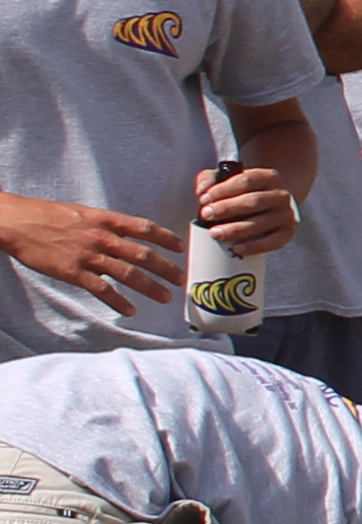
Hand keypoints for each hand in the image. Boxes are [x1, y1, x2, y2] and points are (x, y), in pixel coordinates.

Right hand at [0, 195, 186, 308]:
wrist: (19, 223)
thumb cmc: (49, 216)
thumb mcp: (84, 213)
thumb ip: (106, 225)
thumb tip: (125, 235)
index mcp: (106, 220)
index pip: (145, 228)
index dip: (166, 238)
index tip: (180, 248)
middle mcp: (102, 237)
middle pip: (143, 255)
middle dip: (166, 268)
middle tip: (181, 279)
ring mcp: (88, 256)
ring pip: (128, 274)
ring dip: (150, 287)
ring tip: (165, 297)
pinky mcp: (73, 272)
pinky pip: (102, 290)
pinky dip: (118, 301)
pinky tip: (129, 310)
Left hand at [194, 166, 302, 258]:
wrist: (270, 208)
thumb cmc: (243, 194)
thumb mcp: (228, 181)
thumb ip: (210, 180)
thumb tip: (201, 191)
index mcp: (269, 177)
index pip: (246, 180)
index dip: (223, 190)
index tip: (203, 198)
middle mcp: (281, 195)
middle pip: (253, 201)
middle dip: (226, 209)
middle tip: (206, 215)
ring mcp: (286, 215)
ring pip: (260, 222)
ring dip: (235, 229)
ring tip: (214, 233)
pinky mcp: (287, 233)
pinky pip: (272, 242)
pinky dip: (253, 246)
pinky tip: (236, 248)